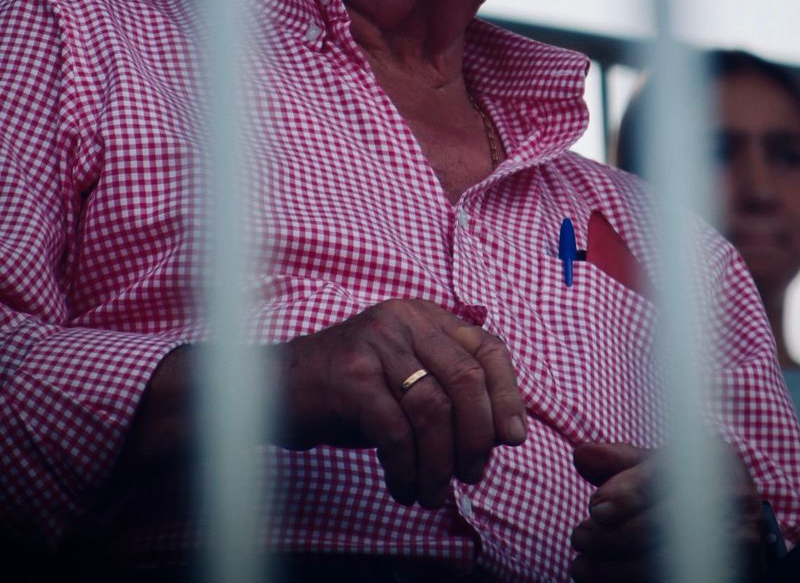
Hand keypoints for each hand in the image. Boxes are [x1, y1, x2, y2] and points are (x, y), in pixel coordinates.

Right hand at [271, 299, 526, 508]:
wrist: (276, 386)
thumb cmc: (350, 390)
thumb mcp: (405, 376)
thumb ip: (449, 391)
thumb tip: (504, 430)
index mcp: (425, 317)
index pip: (487, 347)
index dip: (508, 393)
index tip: (513, 437)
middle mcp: (404, 321)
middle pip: (465, 378)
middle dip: (476, 436)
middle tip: (469, 474)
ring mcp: (375, 344)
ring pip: (433, 409)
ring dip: (439, 463)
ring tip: (432, 492)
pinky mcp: (350, 377)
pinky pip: (395, 431)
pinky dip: (406, 468)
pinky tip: (403, 486)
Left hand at [570, 441, 764, 581]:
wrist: (741, 524)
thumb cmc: (688, 487)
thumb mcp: (662, 464)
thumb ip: (620, 461)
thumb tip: (581, 456)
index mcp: (713, 460)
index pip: (668, 475)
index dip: (628, 493)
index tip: (595, 508)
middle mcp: (733, 499)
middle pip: (665, 523)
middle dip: (613, 536)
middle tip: (579, 538)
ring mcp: (739, 543)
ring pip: (667, 560)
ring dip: (616, 569)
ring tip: (582, 566)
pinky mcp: (733, 575)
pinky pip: (676, 579)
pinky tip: (606, 581)